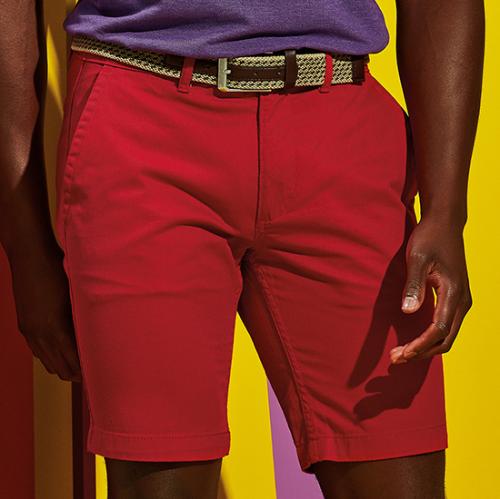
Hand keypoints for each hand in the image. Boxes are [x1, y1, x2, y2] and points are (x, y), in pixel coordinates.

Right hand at [7, 241, 81, 381]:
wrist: (30, 255)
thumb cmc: (59, 271)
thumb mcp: (76, 295)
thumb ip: (82, 319)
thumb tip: (94, 336)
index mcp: (55, 327)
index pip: (72, 359)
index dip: (85, 368)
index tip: (98, 373)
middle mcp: (39, 333)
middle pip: (59, 366)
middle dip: (75, 373)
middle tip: (92, 375)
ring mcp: (29, 330)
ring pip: (46, 361)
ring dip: (61, 366)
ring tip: (78, 368)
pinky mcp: (23, 325)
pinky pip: (37, 351)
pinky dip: (49, 357)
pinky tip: (60, 354)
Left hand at [390, 217, 472, 363]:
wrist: (445, 223)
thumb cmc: (429, 238)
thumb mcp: (417, 258)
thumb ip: (414, 285)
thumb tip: (408, 311)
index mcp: (454, 293)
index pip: (439, 330)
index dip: (420, 345)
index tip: (402, 354)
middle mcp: (462, 301)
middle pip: (445, 339)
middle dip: (422, 352)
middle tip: (396, 359)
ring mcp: (461, 300)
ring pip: (447, 335)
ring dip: (425, 347)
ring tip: (401, 353)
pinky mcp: (455, 298)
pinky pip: (446, 326)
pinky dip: (430, 337)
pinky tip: (414, 339)